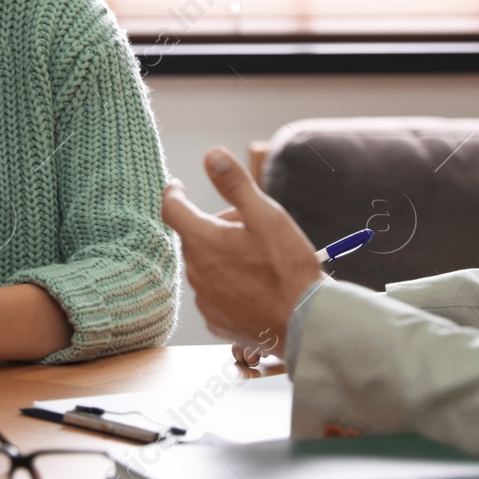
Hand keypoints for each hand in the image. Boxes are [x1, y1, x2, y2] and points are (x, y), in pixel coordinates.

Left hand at [161, 151, 321, 359]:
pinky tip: (258, 287)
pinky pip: (216, 294)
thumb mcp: (266, 215)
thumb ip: (235, 184)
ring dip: (223, 258)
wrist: (306, 323)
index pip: (172, 209)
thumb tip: (211, 155)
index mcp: (203, 242)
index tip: (178, 186)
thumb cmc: (289, 267)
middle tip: (253, 228)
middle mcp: (196, 272)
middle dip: (215, 228)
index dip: (174, 193)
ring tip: (261, 262)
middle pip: (196, 238)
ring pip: (206, 267)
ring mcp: (205, 301)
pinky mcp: (216, 322)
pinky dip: (230, 286)